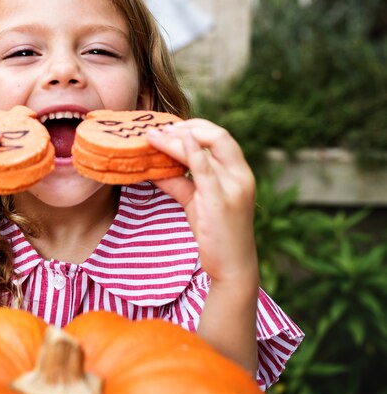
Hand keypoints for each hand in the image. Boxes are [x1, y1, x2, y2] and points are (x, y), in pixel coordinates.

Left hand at [147, 119, 257, 283]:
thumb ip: (178, 182)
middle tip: (161, 130)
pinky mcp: (218, 201)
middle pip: (217, 136)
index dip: (196, 127)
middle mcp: (241, 176)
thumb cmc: (215, 232)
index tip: (172, 128)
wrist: (232, 265)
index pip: (221, 137)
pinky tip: (173, 143)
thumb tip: (152, 167)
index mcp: (240, 172)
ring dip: (177, 139)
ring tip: (154, 136)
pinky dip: (189, 152)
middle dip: (188, 127)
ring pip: (206, 149)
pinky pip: (204, 170)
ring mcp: (232, 188)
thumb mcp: (196, 201)